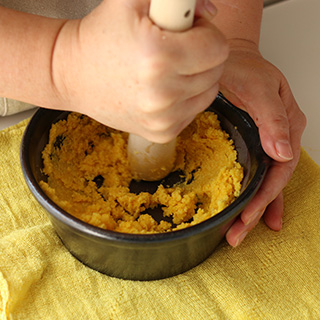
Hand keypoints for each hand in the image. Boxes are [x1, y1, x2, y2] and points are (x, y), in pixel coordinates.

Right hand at [52, 0, 227, 142]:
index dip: (205, 34)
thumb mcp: (132, 0)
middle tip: (173, 49)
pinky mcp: (163, 133)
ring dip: (195, 78)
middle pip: (216, 71)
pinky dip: (184, 98)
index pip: (218, 48)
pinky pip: (193, 110)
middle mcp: (162, 96)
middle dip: (201, 56)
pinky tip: (162, 90)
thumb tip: (211, 10)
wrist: (74, 75)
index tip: (187, 32)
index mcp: (158, 59)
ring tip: (166, 70)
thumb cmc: (101, 37)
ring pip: (208, 92)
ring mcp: (163, 120)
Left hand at [219, 39, 306, 246]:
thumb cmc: (244, 68)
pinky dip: (253, 193)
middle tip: (236, 235)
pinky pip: (255, 172)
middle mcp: (278, 139)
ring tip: (240, 231)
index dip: (263, 198)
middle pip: (271, 183)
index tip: (246, 218)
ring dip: (254, 208)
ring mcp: (265, 142)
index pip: (278, 172)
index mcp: (286, 127)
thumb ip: (272, 118)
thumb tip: (283, 152)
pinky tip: (250, 209)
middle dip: (254, 212)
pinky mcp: (251, 142)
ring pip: (264, 182)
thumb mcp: (258, 89)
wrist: (231, 59)